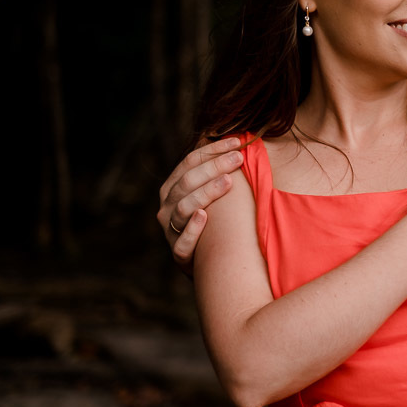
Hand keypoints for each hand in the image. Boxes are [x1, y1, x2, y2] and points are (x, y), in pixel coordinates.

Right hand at [157, 136, 244, 273]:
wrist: (209, 264)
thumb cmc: (215, 223)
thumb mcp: (211, 196)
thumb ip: (217, 174)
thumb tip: (239, 142)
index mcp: (173, 188)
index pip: (190, 162)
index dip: (213, 150)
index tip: (238, 142)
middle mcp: (167, 207)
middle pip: (188, 181)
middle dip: (214, 167)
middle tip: (239, 158)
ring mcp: (170, 230)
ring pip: (183, 208)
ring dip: (205, 193)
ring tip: (227, 182)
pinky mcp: (179, 254)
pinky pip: (183, 243)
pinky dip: (192, 229)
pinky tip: (204, 217)